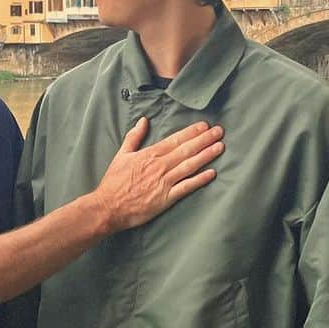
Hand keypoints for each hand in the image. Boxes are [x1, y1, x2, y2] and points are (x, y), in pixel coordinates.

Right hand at [94, 117, 223, 232]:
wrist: (108, 207)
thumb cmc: (114, 182)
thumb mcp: (121, 155)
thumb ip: (134, 137)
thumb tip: (143, 121)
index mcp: (150, 154)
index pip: (175, 140)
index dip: (192, 132)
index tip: (205, 126)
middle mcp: (160, 166)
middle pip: (186, 150)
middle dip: (204, 140)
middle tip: (219, 132)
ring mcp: (164, 182)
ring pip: (190, 166)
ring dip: (206, 156)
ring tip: (220, 147)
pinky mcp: (166, 198)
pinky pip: (186, 187)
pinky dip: (199, 180)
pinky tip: (211, 173)